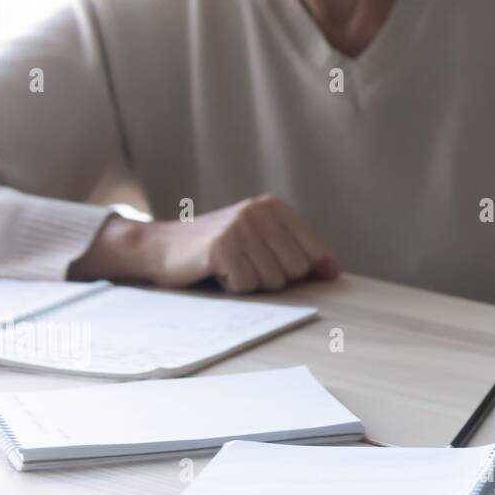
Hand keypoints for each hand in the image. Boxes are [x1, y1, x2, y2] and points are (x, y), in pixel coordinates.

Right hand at [72, 194, 339, 293]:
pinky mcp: (221, 245)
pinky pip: (246, 285)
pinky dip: (231, 287)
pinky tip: (215, 272)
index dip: (301, 270)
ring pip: (272, 280)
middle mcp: (259, 211)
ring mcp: (240, 226)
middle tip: (244, 266)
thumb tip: (335, 272)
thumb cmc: (218, 250)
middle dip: (271, 278)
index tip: (274, 267)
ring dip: (250, 283)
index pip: (314, 251)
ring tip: (230, 267)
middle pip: (295, 269)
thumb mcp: (262, 244)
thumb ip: (300, 254)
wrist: (159, 247)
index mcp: (274, 206)